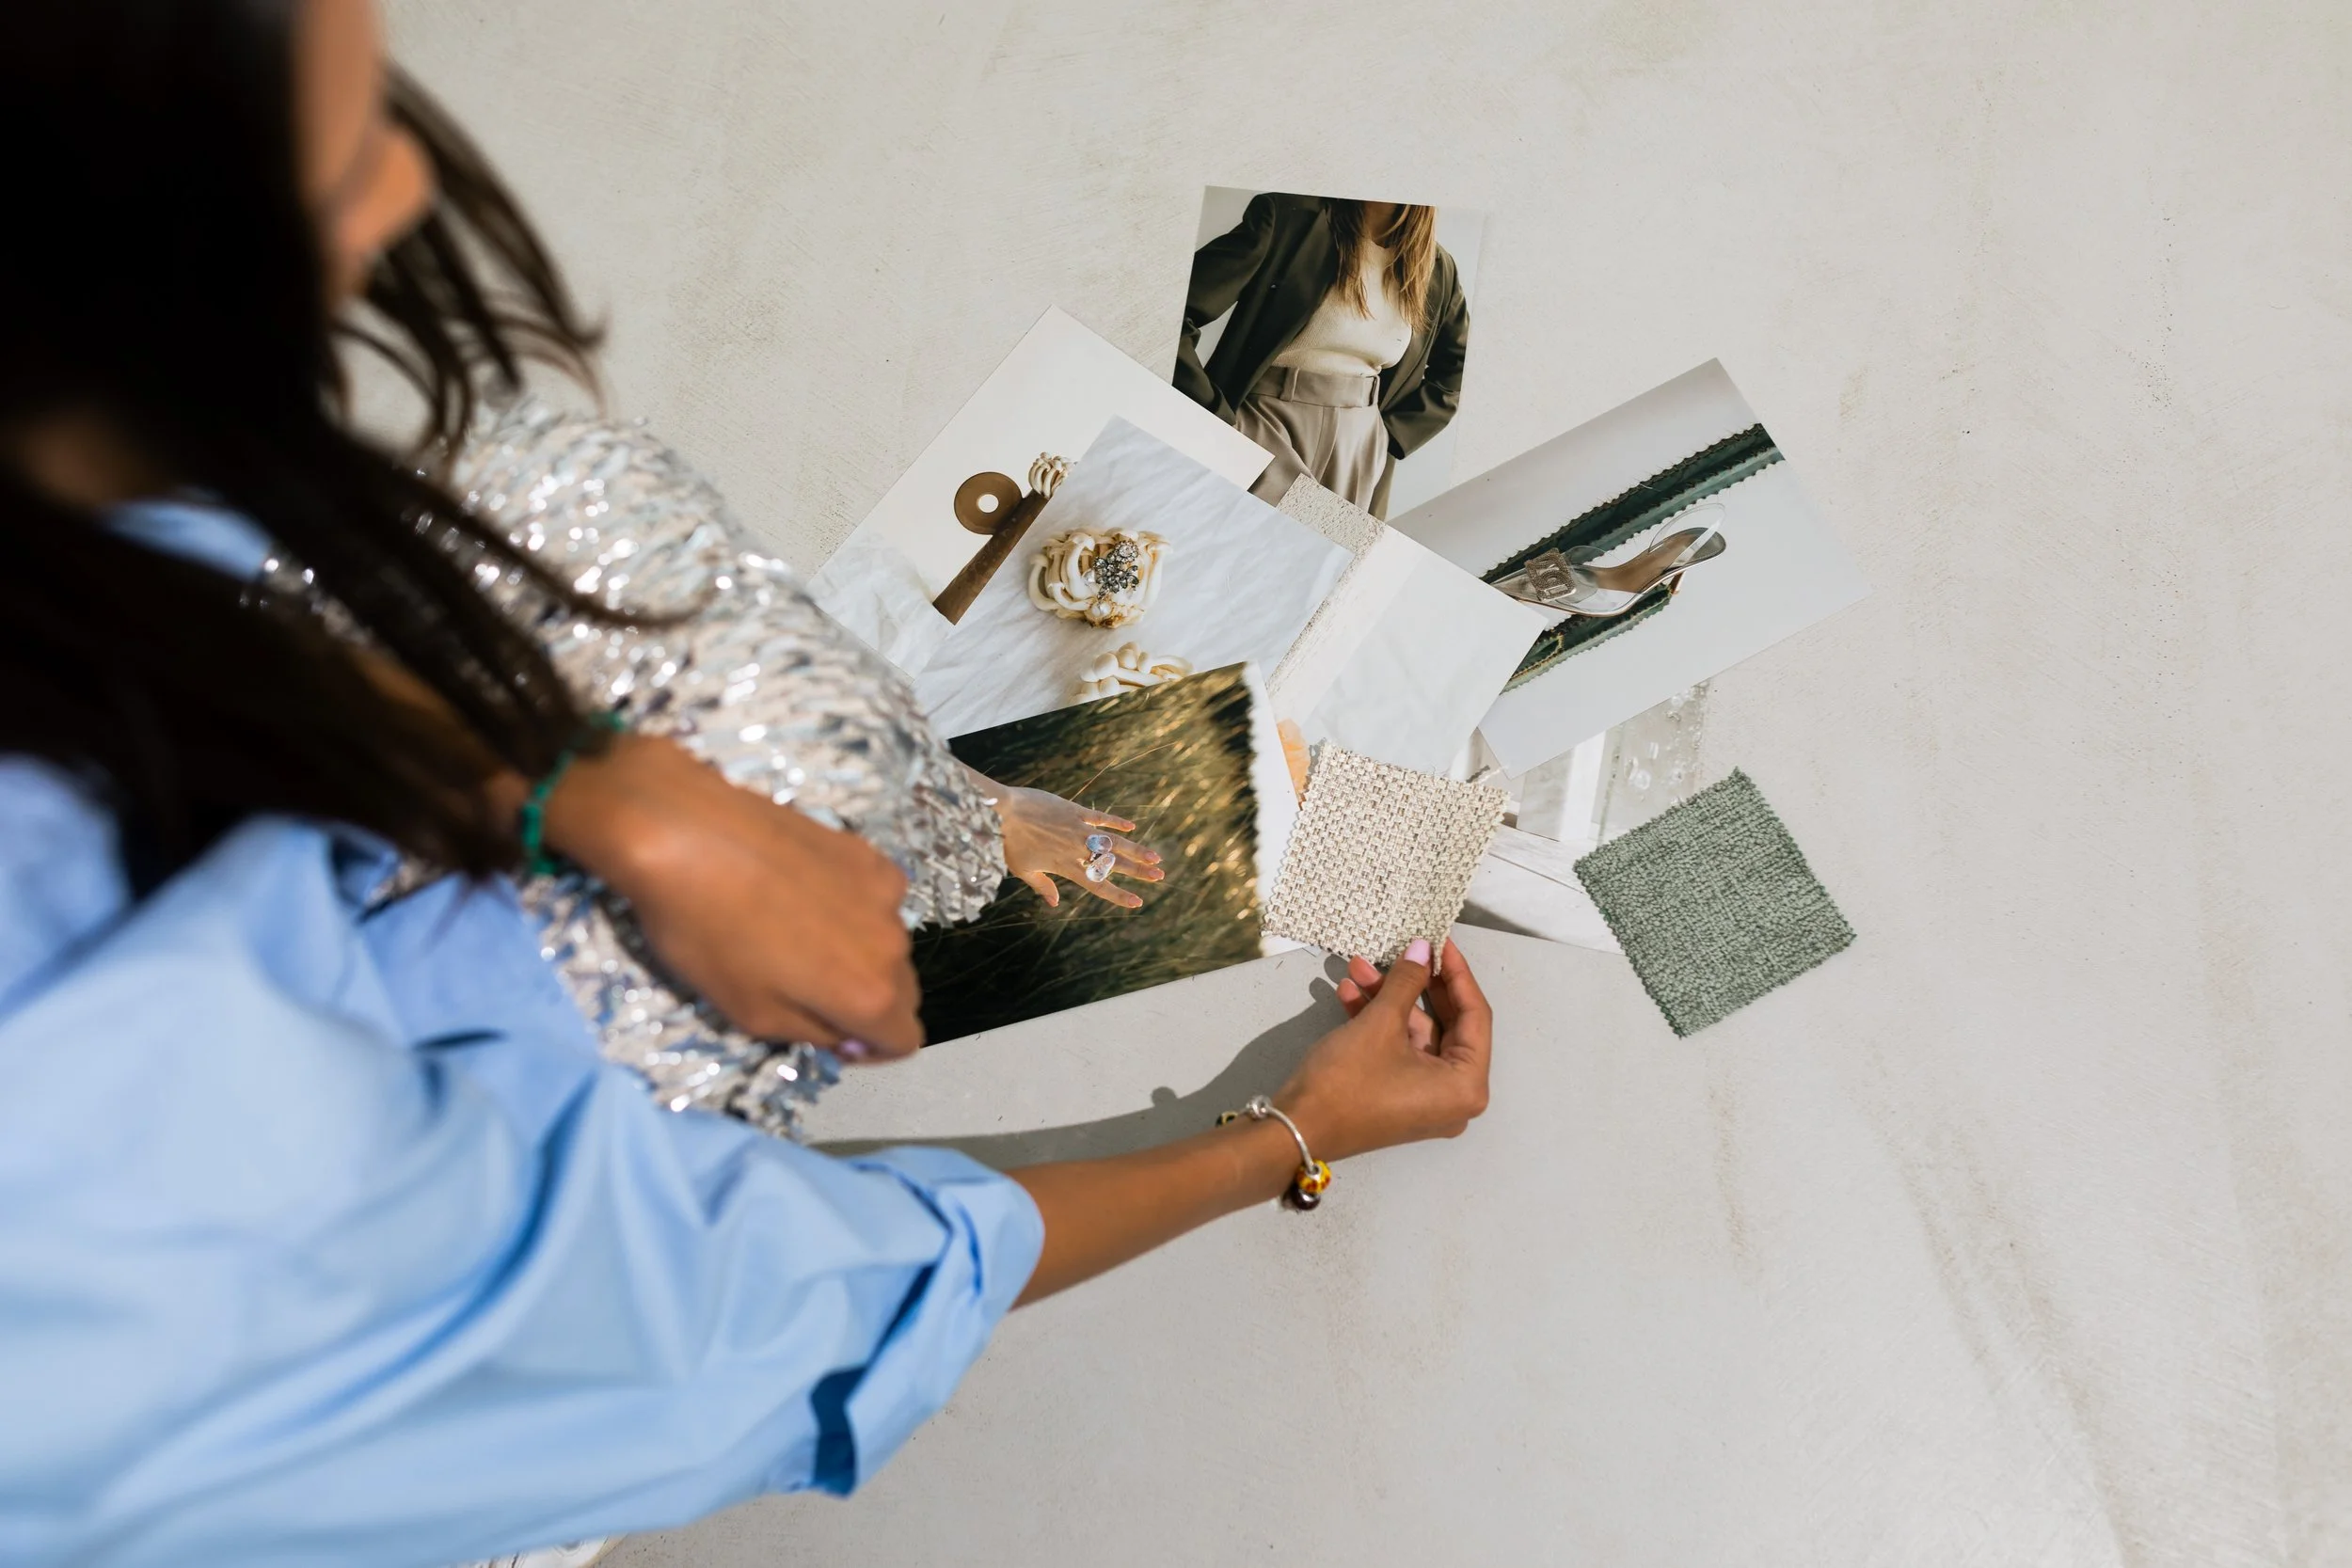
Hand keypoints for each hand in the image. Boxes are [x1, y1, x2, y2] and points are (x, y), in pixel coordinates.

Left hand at [539, 733, 923, 1059]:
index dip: (867, 1048)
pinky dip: (852, 906)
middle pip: (902, 991)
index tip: (827, 1031)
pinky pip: (874, 897)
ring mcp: (884, 891)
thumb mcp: (750, 1014)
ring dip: (859, 951)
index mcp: (868, 995)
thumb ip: (814, 1034)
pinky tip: (803, 890)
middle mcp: (894, 944)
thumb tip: (846, 1035)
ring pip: (887, 942)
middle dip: (865, 1000)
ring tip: (796, 930)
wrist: (685, 833)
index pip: (902, 1042)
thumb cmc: (707, 935)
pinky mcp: (866, 851)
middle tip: (804, 984)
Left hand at [989, 781, 1161, 909]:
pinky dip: (1116, 821)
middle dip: (1138, 871)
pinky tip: (1132, 826)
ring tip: (1155, 856)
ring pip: (1113, 841)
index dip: (1119, 895)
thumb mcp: (1023, 870)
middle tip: (1159, 876)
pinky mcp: (1074, 811)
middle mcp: (1076, 850)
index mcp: (1065, 867)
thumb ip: (1042, 886)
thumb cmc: (1008, 843)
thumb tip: (1055, 903)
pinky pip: (1100, 817)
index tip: (1137, 902)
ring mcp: (1077, 829)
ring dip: (1136, 849)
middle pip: (1114, 864)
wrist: (1002, 812)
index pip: (1098, 885)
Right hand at [1276, 937, 1491, 1162]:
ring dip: (1387, 1001)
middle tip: (1407, 950)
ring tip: (1357, 969)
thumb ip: (1408, 981)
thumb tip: (1421, 948)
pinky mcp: (1398, 1099)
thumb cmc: (1348, 1080)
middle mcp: (1454, 1098)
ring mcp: (1425, 1101)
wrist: (1296, 1130)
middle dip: (1416, 985)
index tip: (1440, 941)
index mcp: (1467, 1085)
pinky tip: (1349, 995)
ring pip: (1415, 1035)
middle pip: (1445, 1025)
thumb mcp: (1380, 1023)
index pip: (1475, 1016)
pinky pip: (1399, 1052)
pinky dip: (1378, 1024)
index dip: (1456, 973)